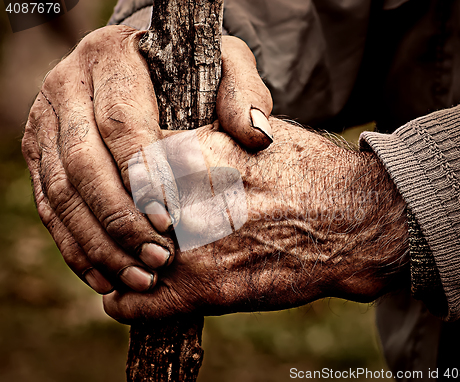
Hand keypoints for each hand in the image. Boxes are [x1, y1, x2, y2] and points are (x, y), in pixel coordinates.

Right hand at [21, 25, 272, 293]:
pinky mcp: (38, 154)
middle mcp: (67, 88)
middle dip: (121, 220)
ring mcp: (46, 123)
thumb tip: (256, 136)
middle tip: (158, 259)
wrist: (142, 63)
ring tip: (139, 279)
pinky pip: (49, 207)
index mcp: (110, 57)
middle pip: (84, 164)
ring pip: (62, 194)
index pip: (121, 124)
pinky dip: (76, 247)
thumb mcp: (222, 63)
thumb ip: (242, 92)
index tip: (169, 219)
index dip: (144, 176)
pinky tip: (105, 277)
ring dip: (99, 244)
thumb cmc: (188, 68)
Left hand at [103, 118, 408, 321]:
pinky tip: (125, 298)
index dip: (125, 182)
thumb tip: (165, 142)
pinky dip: (126, 302)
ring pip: (120, 257)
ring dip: (117, 261)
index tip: (125, 192)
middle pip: (118, 212)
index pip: (123, 166)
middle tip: (122, 229)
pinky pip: (137, 303)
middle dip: (118, 219)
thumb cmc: (308, 171)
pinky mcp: (206, 289)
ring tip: (123, 264)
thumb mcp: (252, 132)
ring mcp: (191, 246)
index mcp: (189, 153)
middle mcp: (182, 198)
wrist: (354, 220)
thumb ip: (202, 135)